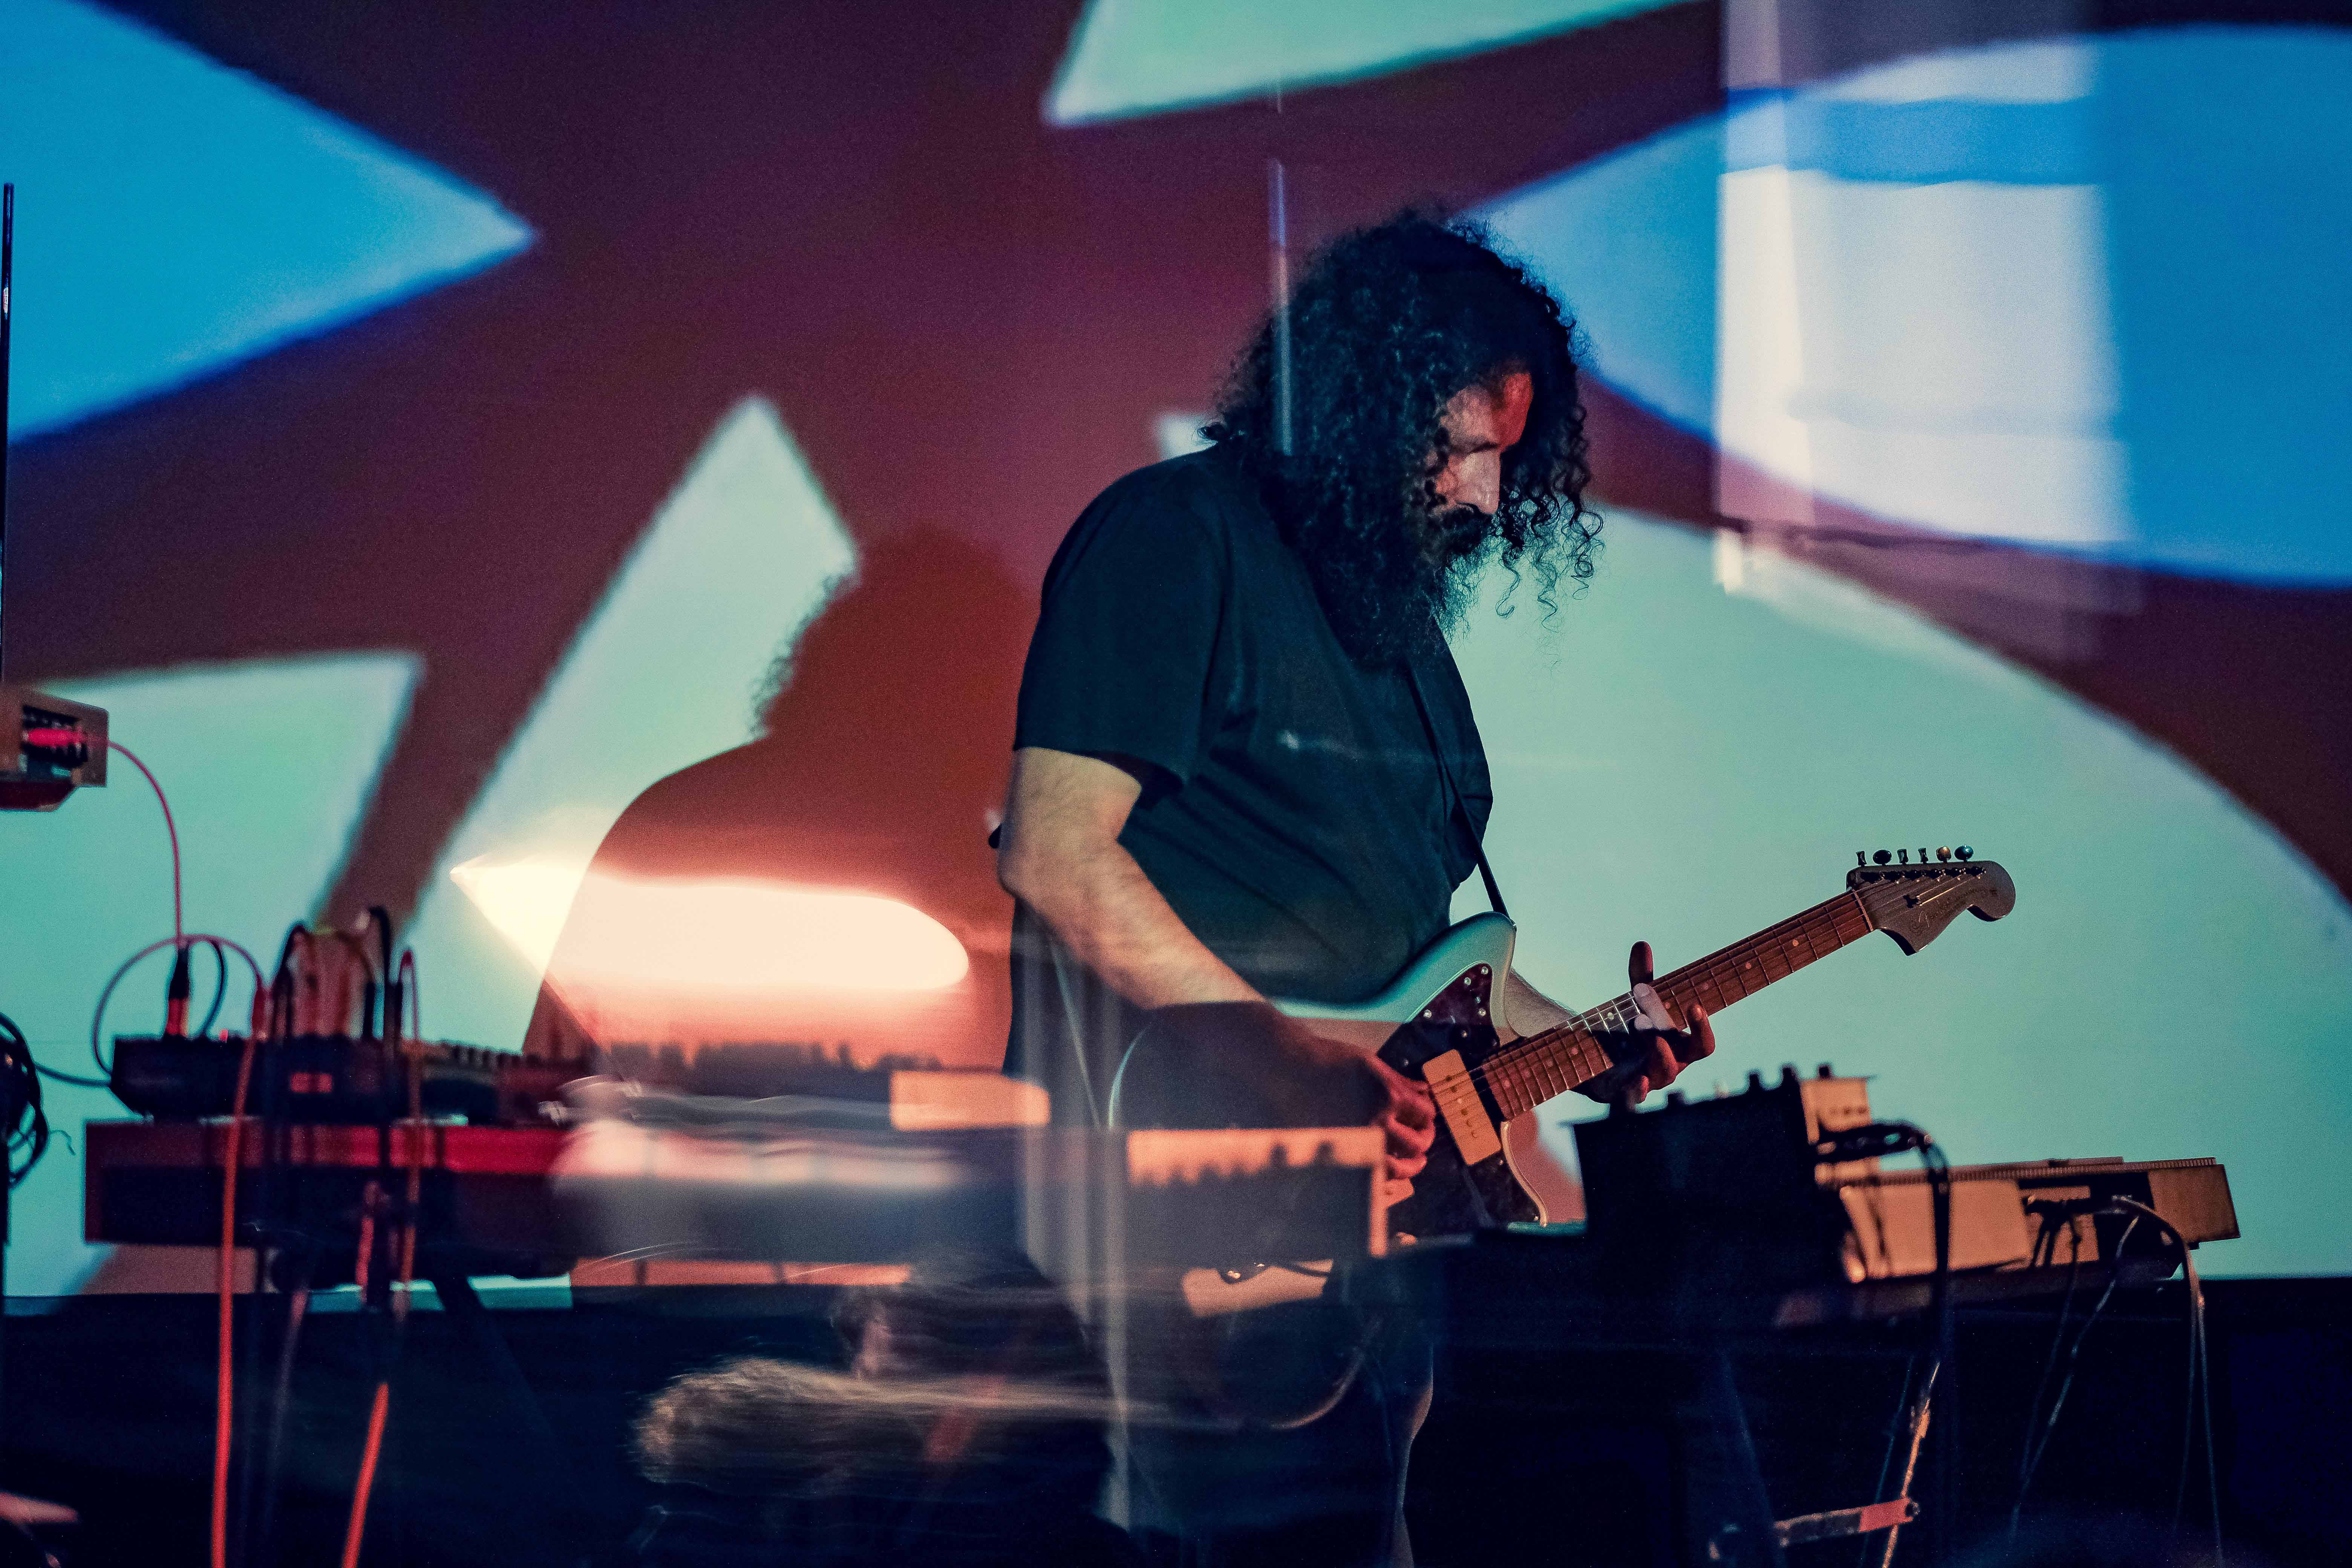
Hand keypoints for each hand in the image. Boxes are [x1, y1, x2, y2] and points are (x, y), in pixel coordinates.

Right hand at [1279, 1020, 1432, 1190]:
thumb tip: (1424, 1091)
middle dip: (1425, 1139)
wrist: (1292, 1069)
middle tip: (1423, 1136)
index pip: (1425, 1113)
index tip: (1425, 1115)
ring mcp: (1360, 1140)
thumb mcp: (1372, 1063)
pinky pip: (1370, 1173)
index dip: (1428, 1114)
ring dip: (1411, 1166)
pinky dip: (1385, 1176)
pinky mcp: (1343, 1150)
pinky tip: (1388, 1170)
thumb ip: (1400, 1081)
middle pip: (1417, 1143)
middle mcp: (1378, 1122)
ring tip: (1416, 1163)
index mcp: (1390, 1096)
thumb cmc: (1330, 1059)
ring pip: (1397, 1168)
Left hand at [1582, 940, 1715, 1103]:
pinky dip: (1638, 1090)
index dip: (1703, 1028)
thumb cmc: (1628, 1031)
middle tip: (1661, 1015)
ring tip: (1643, 1028)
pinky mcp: (1623, 1091)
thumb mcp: (1633, 1003)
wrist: (1597, 1059)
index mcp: (1679, 1046)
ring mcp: (1648, 1081)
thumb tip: (1641, 943)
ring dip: (1657, 1052)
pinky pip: (1636, 1096)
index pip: (1702, 1044)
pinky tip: (1638, 1080)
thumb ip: (1640, 978)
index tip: (1695, 1007)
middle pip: (1685, 1058)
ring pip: (1663, 1074)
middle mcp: (1668, 1065)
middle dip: (1677, 1038)